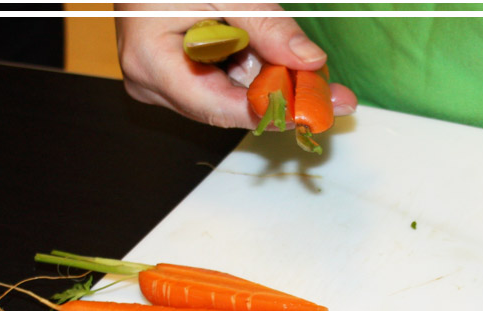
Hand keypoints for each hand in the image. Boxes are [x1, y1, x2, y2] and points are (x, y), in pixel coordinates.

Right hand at [114, 4, 356, 128]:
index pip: (220, 106)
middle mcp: (152, 83)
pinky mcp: (174, 75)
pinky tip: (277, 60)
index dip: (271, 111)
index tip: (314, 109)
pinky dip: (252, 70)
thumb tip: (310, 60)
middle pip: (229, 106)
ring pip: (229, 96)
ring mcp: (160, 82)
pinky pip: (221, 82)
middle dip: (281, 95)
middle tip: (330, 92)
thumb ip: (267, 26)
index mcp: (151, 62)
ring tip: (309, 73)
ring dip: (269, 81)